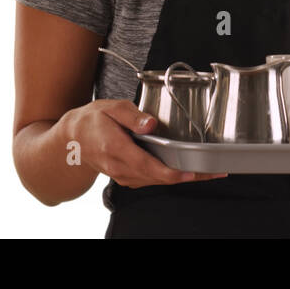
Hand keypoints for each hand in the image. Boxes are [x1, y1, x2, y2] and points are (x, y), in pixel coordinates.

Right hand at [60, 99, 227, 188]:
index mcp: (114, 147)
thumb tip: (151, 123)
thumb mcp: (110, 107)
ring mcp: (122, 176)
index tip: (191, 172)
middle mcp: (118, 166)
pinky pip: (151, 180)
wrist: (73, 139)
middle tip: (215, 172)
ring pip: (156, 181)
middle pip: (157, 177)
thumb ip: (132, 115)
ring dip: (182, 177)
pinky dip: (170, 176)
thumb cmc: (93, 120)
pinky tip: (187, 169)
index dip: (170, 172)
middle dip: (187, 176)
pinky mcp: (127, 178)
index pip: (146, 164)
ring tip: (209, 171)